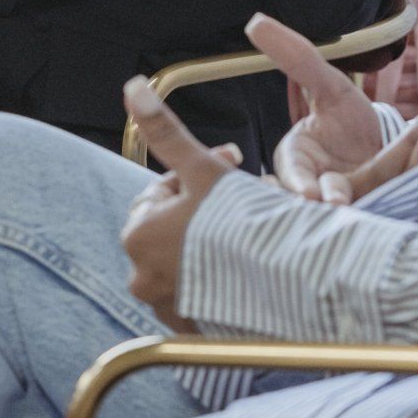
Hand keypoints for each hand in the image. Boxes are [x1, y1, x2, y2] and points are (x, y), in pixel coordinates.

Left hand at [119, 76, 241, 327]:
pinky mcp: (193, 331)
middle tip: (242, 198)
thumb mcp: (202, 169)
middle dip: (205, 208)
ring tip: (249, 230)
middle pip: (174, 228)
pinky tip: (248, 264)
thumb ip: (165, 130)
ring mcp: (167, 308)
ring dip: (212, 242)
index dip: (196, 174)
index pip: (161, 193)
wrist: (285, 286)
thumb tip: (132, 87)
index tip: (230, 166)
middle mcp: (142, 278)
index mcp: (137, 235)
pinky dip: (220, 277)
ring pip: (189, 260)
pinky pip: (203, 293)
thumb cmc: (241, 226)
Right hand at [254, 13, 417, 204]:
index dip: (299, 187)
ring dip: (406, 159)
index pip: (294, 177)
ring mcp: (365, 199)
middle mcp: (331, 190)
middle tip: (342, 199)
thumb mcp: (325, 86)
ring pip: (381, 185)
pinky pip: (411, 182)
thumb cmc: (340, 121)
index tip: (311, 195)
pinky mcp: (396, 201)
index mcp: (301, 166)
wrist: (377, 146)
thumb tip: (257, 22)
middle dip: (343, 192)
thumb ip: (297, 59)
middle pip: (338, 192)